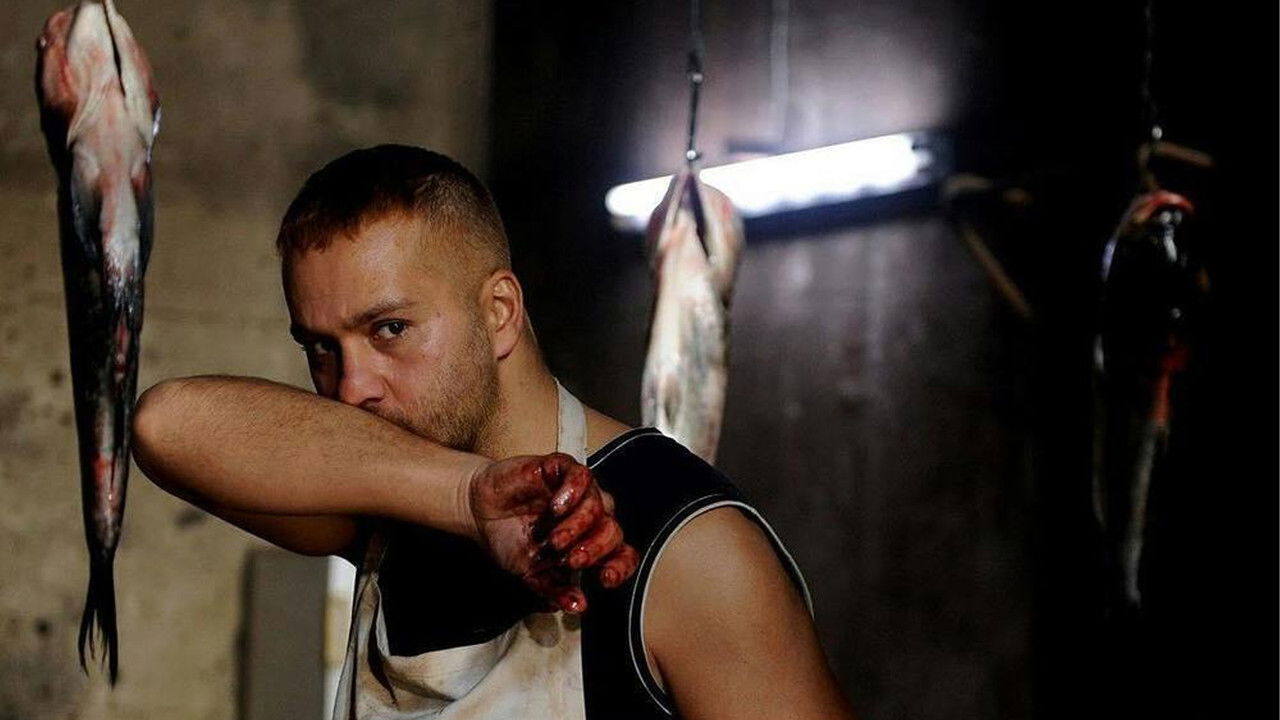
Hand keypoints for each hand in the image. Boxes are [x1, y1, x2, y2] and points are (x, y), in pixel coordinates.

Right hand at [467, 453, 638, 613]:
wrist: (478, 512)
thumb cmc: (509, 539)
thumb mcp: (530, 574)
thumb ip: (554, 590)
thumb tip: (578, 607)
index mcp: (590, 542)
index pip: (621, 554)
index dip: (620, 567)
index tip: (604, 579)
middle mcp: (590, 516)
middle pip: (613, 531)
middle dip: (595, 549)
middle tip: (571, 559)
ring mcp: (578, 492)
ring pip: (599, 505)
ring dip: (578, 526)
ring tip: (554, 539)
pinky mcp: (561, 468)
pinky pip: (581, 476)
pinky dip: (572, 492)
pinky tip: (555, 507)